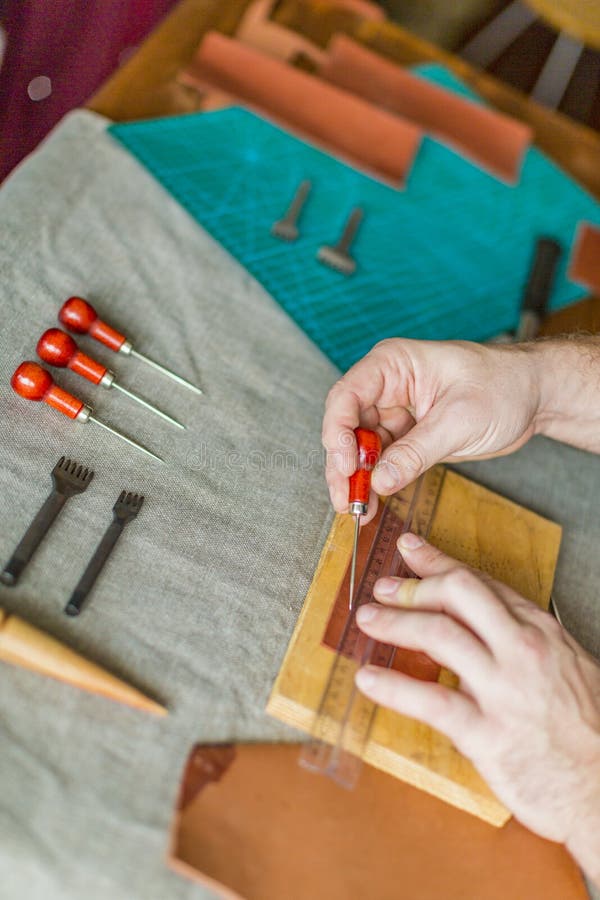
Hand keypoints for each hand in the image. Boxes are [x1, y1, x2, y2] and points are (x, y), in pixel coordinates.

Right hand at [323, 339, 540, 519]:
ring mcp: (395, 412)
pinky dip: (376, 482)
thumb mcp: (460, 420)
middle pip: (347, 426)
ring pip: (360, 448)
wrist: (535, 395)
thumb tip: (380, 480)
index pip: (346, 396)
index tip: (346, 466)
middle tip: (346, 499)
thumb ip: (416, 451)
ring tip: (357, 509)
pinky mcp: (408, 436)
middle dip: (343, 465)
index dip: (338, 433)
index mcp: (393, 364)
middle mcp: (387, 387)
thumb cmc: (504, 385)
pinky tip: (372, 503)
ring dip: (357, 479)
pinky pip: (382, 461)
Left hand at [355, 533, 599, 882]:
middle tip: (382, 587)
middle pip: (457, 594)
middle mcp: (522, 650)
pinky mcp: (486, 733)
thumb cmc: (586, 731)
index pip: (480, 582)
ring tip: (367, 620)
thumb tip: (477, 619)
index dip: (438, 562)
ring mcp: (503, 690)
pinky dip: (392, 687)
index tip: (410, 549)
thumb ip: (520, 639)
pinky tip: (367, 679)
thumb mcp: (566, 666)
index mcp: (540, 631)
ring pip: (437, 635)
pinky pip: (430, 700)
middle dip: (413, 585)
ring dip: (394, 622)